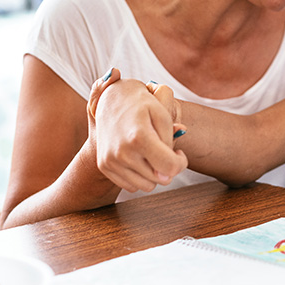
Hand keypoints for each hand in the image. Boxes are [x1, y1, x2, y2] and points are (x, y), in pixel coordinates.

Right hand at [87, 69, 187, 192]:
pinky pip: (131, 186)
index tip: (179, 153)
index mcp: (139, 137)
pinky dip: (139, 176)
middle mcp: (122, 152)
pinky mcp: (104, 166)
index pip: (170, 167)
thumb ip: (171, 142)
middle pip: (159, 179)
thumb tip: (172, 169)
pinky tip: (138, 157)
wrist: (111, 98)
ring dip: (153, 174)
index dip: (180, 163)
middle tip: (164, 150)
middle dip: (167, 167)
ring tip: (151, 153)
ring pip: (146, 186)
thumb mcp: (162, 114)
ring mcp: (111, 161)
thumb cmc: (141, 105)